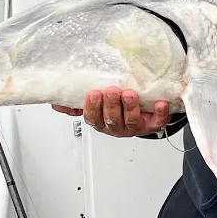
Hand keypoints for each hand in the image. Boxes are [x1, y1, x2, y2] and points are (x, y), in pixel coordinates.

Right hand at [51, 87, 171, 136]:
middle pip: (111, 119)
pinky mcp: (152, 124)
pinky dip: (159, 113)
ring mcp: (135, 126)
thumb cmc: (116, 107)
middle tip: (113, 91)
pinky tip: (159, 104)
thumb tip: (56, 104)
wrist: (143, 112)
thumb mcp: (96, 104)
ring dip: (130, 107)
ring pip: (130, 120)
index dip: (93, 107)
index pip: (93, 118)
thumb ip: (76, 105)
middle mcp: (116, 126)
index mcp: (101, 122)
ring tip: (130, 94)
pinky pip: (157, 121)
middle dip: (111, 105)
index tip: (94, 93)